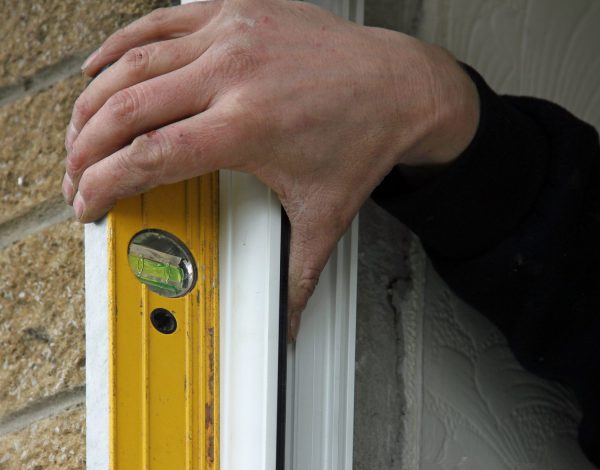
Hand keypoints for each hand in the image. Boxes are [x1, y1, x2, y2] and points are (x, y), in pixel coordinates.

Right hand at [63, 0, 478, 339]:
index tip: (87, 202)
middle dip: (84, 150)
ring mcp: (231, 35)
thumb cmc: (363, 140)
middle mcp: (232, 74)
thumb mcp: (324, 214)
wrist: (401, 86)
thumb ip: (297, 274)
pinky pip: (159, 22)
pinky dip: (120, 45)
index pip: (146, 158)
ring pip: (131, 62)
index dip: (102, 185)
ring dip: (92, 101)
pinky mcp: (235, 11)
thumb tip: (289, 322)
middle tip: (77, 175)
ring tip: (78, 131)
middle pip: (124, 110)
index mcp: (245, 127)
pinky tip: (103, 66)